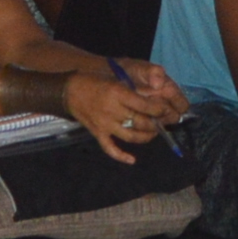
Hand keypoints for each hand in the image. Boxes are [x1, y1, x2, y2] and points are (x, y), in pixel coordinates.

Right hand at [63, 64, 180, 159]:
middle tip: (162, 122)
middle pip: (140, 122)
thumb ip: (133, 88)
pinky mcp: (98, 133)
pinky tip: (132, 160)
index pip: (145, 106)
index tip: (166, 110)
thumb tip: (155, 93)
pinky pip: (110, 148)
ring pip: (131, 136)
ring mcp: (105, 124)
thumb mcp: (116, 78)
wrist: (70, 91)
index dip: (159, 110)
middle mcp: (113, 110)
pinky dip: (121, 156)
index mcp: (118, 94)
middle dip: (156, 124)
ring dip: (145, 137)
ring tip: (152, 133)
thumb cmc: (95, 81)